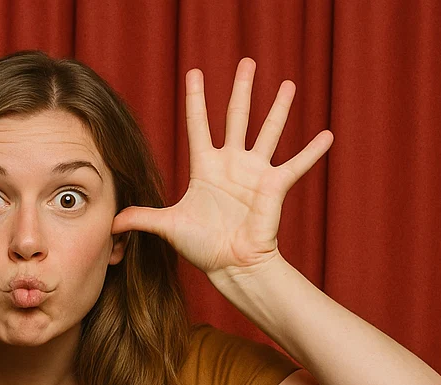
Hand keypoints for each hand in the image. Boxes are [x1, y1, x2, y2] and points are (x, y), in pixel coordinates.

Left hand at [112, 58, 332, 274]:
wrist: (231, 265)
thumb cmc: (202, 247)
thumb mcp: (168, 227)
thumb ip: (142, 218)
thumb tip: (112, 221)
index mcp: (205, 168)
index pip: (198, 125)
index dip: (196, 99)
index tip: (194, 73)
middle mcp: (231, 164)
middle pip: (236, 117)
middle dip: (241, 89)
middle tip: (247, 62)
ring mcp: (254, 173)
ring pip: (268, 131)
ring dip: (278, 108)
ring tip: (287, 84)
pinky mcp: (274, 186)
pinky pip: (297, 164)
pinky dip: (313, 151)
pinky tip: (328, 135)